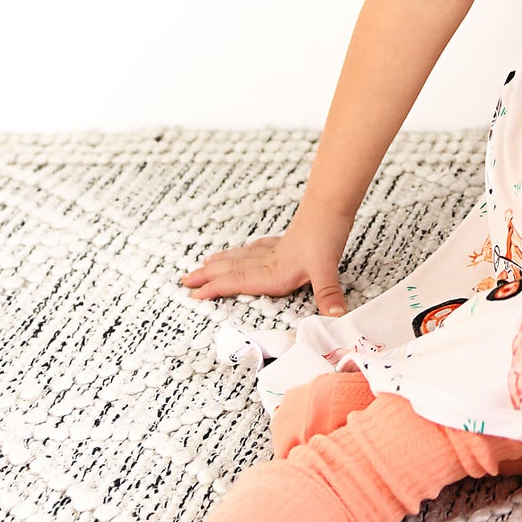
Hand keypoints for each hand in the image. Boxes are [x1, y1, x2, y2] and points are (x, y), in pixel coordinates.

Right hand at [181, 224, 349, 316]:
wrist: (330, 205)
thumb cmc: (326, 234)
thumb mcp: (327, 269)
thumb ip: (328, 294)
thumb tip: (335, 316)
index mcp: (274, 272)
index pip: (238, 282)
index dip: (216, 288)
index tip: (195, 295)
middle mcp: (270, 261)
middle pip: (233, 269)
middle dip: (208, 276)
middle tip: (186, 280)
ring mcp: (277, 250)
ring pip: (242, 257)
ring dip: (222, 262)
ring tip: (204, 263)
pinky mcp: (286, 241)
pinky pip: (258, 247)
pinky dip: (246, 251)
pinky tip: (247, 250)